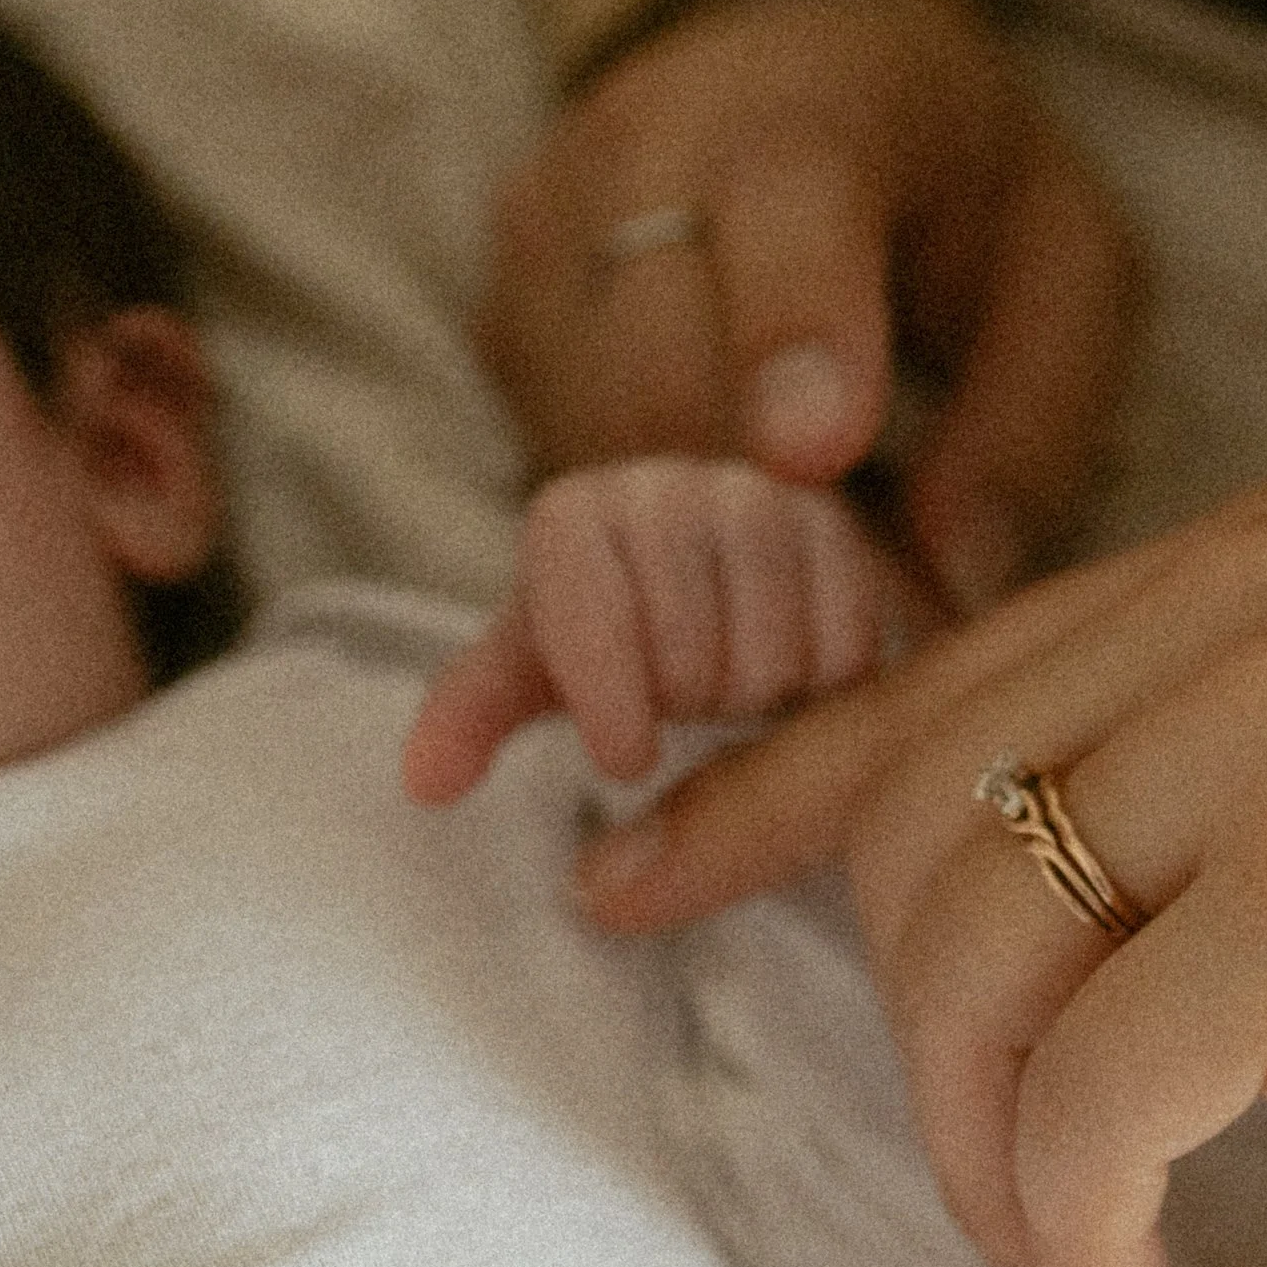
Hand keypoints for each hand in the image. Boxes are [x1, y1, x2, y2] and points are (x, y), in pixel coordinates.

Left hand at [405, 456, 929, 798]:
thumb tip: (423, 782)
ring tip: (732, 698)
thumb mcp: (533, 670)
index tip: (624, 762)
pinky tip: (794, 689)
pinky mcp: (844, 537)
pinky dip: (819, 694)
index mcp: (576, 513)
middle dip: (683, 703)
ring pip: (768, 648)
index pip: (583, 584)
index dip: (604, 680)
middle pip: (684, 634)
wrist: (715, 589)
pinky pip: (844, 646)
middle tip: (682, 712)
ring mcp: (765, 502)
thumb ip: (475, 713)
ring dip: (752, 705)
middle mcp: (669, 484)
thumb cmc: (610, 640)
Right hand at [476, 0, 1140, 614]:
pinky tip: (693, 604)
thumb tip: (948, 591)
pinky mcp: (500, 326)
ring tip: (791, 620)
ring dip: (687, 569)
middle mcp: (642, 152)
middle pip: (656, 372)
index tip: (819, 454)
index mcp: (811, 107)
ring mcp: (546, 240)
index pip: (784, 207)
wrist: (795, 62)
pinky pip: (549, 477)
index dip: (793, 334)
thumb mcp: (1072, 265)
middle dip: (748, 532)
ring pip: (585, 449)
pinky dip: (626, 566)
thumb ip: (1033, 421)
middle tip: (842, 649)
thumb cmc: (959, 177)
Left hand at [577, 483, 1266, 1266]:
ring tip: (1078, 1244)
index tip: (622, 882)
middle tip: (1006, 1190)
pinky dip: (1067, 1222)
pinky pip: (1077, 1090)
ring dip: (985, 1149)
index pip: (930, 675)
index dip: (747, 798)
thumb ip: (1148, 784)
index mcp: (1256, 555)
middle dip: (912, 1041)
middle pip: (914, 817)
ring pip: (965, 949)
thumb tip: (890, 858)